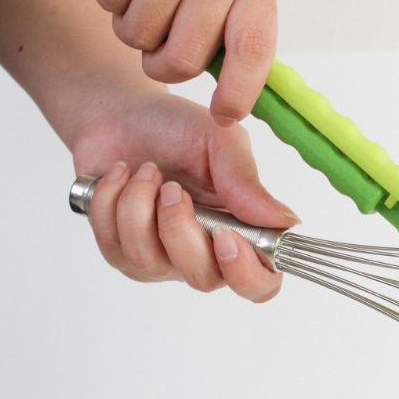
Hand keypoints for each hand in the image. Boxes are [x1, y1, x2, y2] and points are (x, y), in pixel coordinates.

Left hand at [72, 91, 298, 302]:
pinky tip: (121, 178)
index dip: (245, 272)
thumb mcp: (220, 143)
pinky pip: (114, 248)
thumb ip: (247, 184)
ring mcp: (162, 258)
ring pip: (149, 262)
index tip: (225, 235)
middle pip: (202, 279)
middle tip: (173, 187)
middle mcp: (206, 253)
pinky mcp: (121, 253)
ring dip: (139, 207)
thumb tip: (286, 221)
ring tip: (145, 171)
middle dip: (179, 229)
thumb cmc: (177, 128)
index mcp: (243, 230)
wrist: (119, 114)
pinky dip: (112, 203)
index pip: (260, 284)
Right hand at [93, 0, 276, 124]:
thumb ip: (242, 35)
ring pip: (137, 36)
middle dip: (164, 64)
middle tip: (166, 42)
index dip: (239, 93)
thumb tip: (233, 107)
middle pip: (181, 60)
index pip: (253, 52)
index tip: (224, 113)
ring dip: (136, 29)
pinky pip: (108, 1)